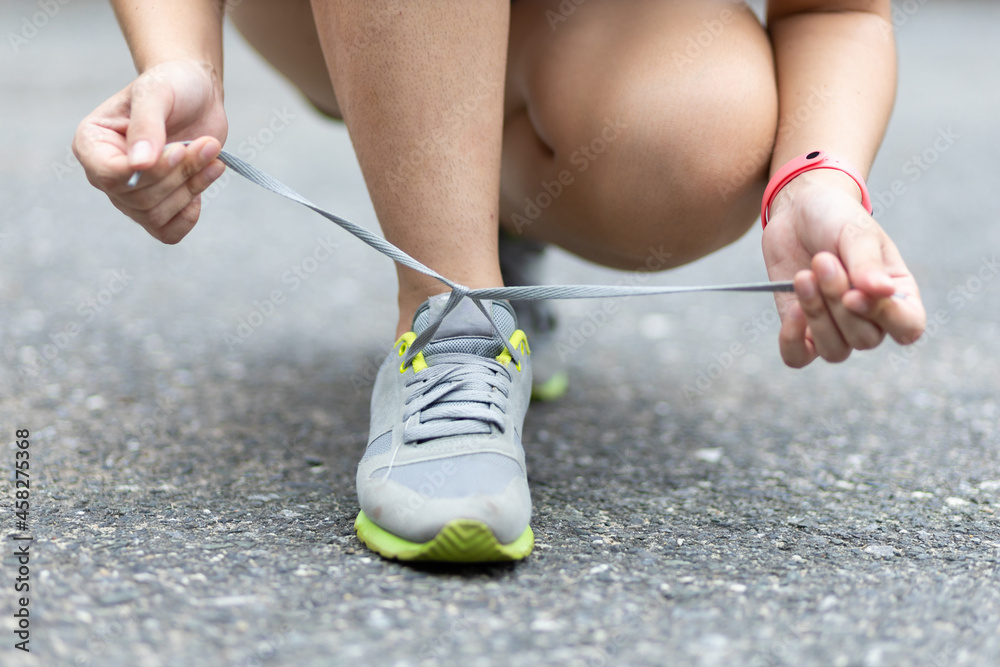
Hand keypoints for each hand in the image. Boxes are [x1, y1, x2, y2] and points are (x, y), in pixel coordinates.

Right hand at [72, 60, 228, 243]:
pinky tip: (205, 179)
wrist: (196, 96)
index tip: (180, 148)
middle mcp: (105, 174)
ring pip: (155, 216)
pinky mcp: (157, 207)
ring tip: (211, 153)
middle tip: (206, 144)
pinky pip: (168, 232)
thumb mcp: (157, 93)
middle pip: (138, 199)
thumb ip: (146, 126)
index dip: (150, 171)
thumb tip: (138, 165)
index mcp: (92, 144)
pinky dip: (191, 212)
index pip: (110, 176)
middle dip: (179, 174)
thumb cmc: (171, 86)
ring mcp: (129, 195)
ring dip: (192, 187)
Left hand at [762, 170, 925, 367]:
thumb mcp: (856, 232)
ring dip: (817, 316)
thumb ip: (867, 263)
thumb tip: (882, 291)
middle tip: (822, 260)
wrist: (798, 212)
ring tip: (803, 277)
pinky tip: (793, 311)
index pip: (908, 327)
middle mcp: (871, 318)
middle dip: (837, 301)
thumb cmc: (836, 219)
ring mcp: (836, 328)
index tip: (855, 293)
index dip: (885, 318)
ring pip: (835, 350)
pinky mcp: (802, 330)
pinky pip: (798, 357)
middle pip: (864, 338)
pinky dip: (792, 341)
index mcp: (897, 294)